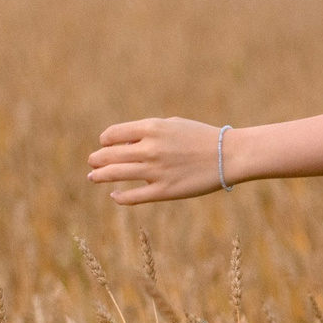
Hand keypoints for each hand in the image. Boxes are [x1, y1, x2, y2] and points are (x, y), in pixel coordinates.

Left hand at [87, 117, 228, 203]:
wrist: (230, 155)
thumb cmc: (202, 138)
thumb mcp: (173, 125)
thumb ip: (148, 132)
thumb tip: (124, 146)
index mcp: (152, 129)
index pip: (113, 134)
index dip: (105, 140)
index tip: (105, 144)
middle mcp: (150, 149)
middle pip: (109, 155)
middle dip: (97, 159)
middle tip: (92, 162)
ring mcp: (156, 171)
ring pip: (115, 174)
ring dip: (100, 176)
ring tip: (93, 177)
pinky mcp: (164, 191)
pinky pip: (133, 196)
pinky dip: (120, 197)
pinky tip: (115, 196)